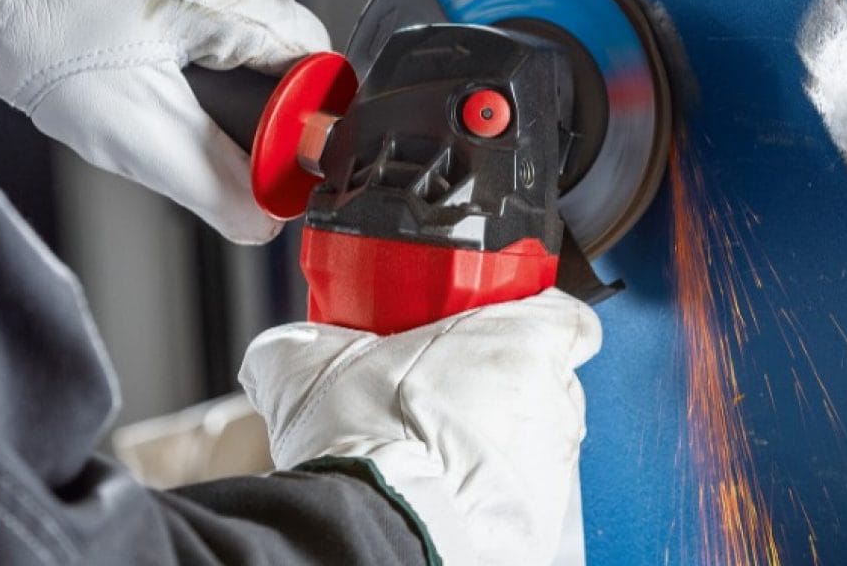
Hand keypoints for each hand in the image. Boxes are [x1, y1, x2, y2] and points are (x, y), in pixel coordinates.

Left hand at [0, 0, 328, 242]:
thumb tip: (263, 220)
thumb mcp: (134, 131)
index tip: (274, 146)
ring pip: (223, 5)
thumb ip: (213, 183)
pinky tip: (121, 45)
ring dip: (205, 50)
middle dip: (249, 85)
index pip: (308, 52)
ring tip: (149, 82)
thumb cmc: (33, 35)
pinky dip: (166, 19)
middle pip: (268, 29)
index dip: (299, 109)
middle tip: (201, 124)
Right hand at [239, 290, 601, 565]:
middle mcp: (552, 403)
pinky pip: (525, 504)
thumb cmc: (364, 438)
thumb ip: (304, 340)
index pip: (565, 316)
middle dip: (503, 389)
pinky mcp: (542, 531)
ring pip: (537, 446)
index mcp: (520, 341)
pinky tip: (444, 499)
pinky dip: (494, 502)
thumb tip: (281, 349)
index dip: (532, 321)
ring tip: (437, 456)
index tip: (497, 331)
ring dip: (499, 448)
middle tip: (443, 396)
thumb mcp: (310, 362)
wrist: (374, 527)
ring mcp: (553, 471)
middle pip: (548, 383)